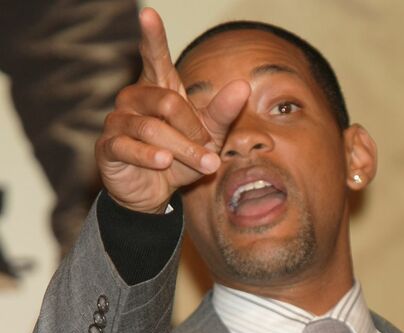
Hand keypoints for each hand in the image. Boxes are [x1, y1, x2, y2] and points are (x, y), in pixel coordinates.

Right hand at [95, 8, 249, 212]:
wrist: (156, 192)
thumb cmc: (181, 157)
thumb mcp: (208, 136)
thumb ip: (223, 112)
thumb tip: (242, 85)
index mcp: (159, 88)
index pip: (154, 57)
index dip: (152, 36)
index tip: (148, 14)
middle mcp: (134, 97)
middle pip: (168, 103)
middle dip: (193, 131)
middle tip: (208, 153)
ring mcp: (118, 120)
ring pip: (152, 128)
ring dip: (183, 149)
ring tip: (202, 165)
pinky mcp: (108, 146)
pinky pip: (129, 147)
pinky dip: (151, 157)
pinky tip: (164, 162)